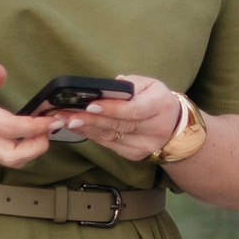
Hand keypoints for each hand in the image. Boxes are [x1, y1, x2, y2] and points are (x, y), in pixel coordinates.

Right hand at [0, 56, 51, 169]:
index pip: (7, 128)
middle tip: (49, 128)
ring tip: (42, 130)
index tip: (50, 119)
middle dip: (37, 147)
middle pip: (10, 156)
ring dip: (32, 150)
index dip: (33, 127)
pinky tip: (31, 134)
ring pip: (10, 161)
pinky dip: (24, 150)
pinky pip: (6, 157)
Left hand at [55, 72, 182, 161]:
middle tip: (66, 114)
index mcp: (160, 106)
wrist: (174, 127)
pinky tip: (76, 127)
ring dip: (85, 128)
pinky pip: (108, 144)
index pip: (134, 110)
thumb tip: (104, 90)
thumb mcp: (150, 85)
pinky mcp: (134, 154)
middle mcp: (155, 129)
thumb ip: (129, 84)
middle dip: (90, 120)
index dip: (111, 109)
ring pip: (110, 136)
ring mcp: (144, 145)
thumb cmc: (157, 100)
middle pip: (118, 125)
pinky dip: (90, 135)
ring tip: (64, 120)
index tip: (90, 105)